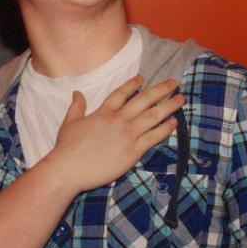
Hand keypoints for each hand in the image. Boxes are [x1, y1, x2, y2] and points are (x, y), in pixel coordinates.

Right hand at [50, 76, 183, 192]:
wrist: (69, 169)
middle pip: (144, 100)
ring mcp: (127, 135)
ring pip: (153, 116)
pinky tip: (174, 122)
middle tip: (173, 83)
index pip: (121, 93)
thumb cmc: (66, 148)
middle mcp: (118, 120)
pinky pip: (153, 137)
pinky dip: (165, 128)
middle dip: (160, 90)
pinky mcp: (133, 151)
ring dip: (168, 106)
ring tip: (180, 100)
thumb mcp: (69, 123)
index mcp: (103, 112)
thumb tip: (77, 92)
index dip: (133, 84)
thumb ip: (76, 107)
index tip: (142, 78)